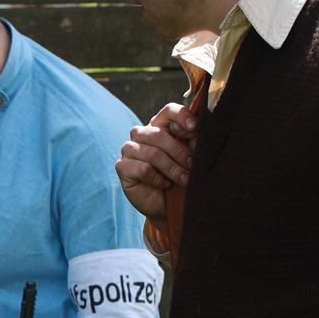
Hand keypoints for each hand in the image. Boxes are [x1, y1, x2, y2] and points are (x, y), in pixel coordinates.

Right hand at [115, 101, 194, 222]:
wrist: (168, 206)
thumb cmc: (179, 178)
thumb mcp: (190, 157)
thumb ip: (192, 140)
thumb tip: (196, 127)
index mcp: (160, 125)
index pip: (168, 111)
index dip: (181, 116)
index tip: (194, 127)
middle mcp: (142, 133)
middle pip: (159, 134)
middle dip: (179, 151)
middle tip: (192, 165)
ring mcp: (129, 149)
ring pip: (152, 153)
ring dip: (172, 168)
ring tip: (184, 179)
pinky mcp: (122, 166)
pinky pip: (143, 169)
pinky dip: (157, 179)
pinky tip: (164, 184)